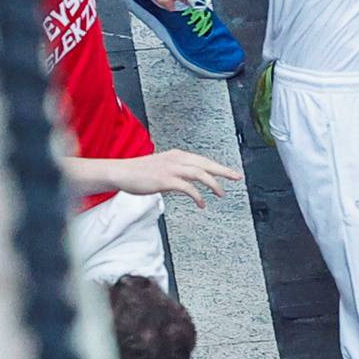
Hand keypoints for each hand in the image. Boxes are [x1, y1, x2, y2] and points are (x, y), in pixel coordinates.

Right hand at [105, 149, 241, 207]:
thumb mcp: (163, 166)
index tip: (231, 172)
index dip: (218, 166)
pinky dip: (197, 195)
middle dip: (224, 171)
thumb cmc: (140, 171)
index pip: (203, 160)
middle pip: (206, 164)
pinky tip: (202, 203)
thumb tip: (188, 181)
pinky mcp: (165, 180)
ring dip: (213, 184)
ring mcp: (172, 169)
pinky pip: (187, 188)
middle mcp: (177, 159)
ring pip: (200, 174)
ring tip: (221, 193)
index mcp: (178, 155)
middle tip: (237, 178)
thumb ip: (177, 170)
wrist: (121, 172)